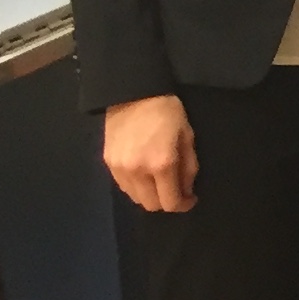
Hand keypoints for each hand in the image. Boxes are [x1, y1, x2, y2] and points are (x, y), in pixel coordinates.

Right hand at [102, 94, 196, 213]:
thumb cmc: (168, 113)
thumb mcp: (187, 137)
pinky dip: (136, 187)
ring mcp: (120, 169)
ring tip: (160, 182)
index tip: (190, 199)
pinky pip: (123, 187)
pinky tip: (144, 175)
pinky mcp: (108, 164)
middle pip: (151, 205)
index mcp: (161, 164)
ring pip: (135, 198)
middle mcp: (138, 172)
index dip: (183, 205)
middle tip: (176, 190)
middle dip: (166, 202)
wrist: (134, 94)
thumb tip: (186, 191)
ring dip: (150, 195)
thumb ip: (188, 168)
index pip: (170, 202)